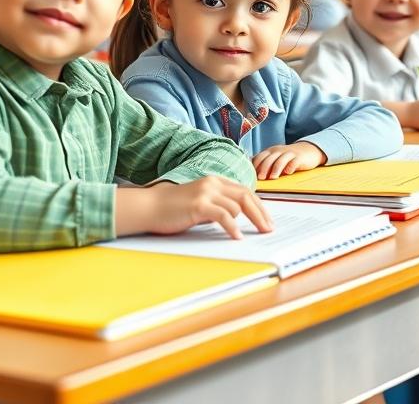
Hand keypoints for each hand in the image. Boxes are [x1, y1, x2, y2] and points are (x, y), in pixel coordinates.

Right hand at [142, 176, 272, 238]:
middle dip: (261, 214)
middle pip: (246, 197)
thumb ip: (217, 206)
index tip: (267, 220)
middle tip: (269, 229)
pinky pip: (223, 216)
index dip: (259, 206)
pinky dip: (233, 227)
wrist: (150, 207)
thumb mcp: (200, 203)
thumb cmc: (174, 208)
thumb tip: (237, 218)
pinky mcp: (199, 205)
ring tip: (255, 235)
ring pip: (237, 206)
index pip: (245, 192)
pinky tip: (237, 237)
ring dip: (249, 222)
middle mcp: (213, 183)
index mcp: (215, 181)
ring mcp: (206, 193)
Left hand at [253, 141, 326, 179]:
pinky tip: (288, 172)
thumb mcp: (274, 157)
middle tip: (261, 178)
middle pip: (268, 159)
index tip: (252, 176)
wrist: (307, 150)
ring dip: (275, 169)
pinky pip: (294, 162)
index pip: (260, 157)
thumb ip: (263, 162)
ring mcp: (289, 153)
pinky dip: (290, 167)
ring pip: (280, 161)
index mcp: (270, 151)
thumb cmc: (288, 157)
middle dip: (263, 169)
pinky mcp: (299, 158)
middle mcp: (278, 151)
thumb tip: (248, 167)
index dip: (255, 166)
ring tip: (273, 178)